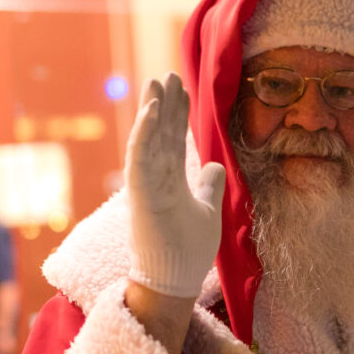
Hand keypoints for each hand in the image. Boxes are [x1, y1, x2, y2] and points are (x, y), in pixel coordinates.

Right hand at [126, 73, 225, 297]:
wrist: (175, 278)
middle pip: (160, 133)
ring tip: (156, 81)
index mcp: (170, 180)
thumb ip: (208, 186)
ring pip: (148, 138)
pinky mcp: (141, 192)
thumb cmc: (188, 249)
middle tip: (168, 75)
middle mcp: (156, 178)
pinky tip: (152, 109)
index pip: (173, 139)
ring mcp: (147, 184)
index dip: (177, 114)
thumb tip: (213, 165)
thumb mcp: (207, 210)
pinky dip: (145, 132)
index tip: (182, 89)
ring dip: (152, 109)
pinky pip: (140, 156)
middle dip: (165, 104)